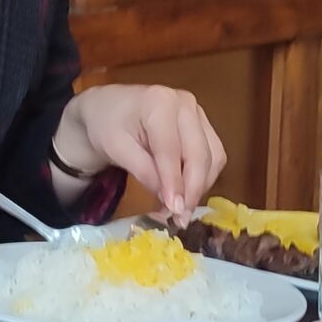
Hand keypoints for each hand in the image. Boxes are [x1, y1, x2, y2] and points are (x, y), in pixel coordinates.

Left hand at [53, 84, 227, 220]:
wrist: (109, 108)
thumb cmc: (108, 125)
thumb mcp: (116, 148)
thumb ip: (143, 171)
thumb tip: (169, 199)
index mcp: (159, 102)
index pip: (171, 149)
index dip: (174, 182)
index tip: (174, 210)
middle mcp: (186, 104)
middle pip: (200, 154)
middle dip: (192, 190)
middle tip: (180, 218)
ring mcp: (199, 113)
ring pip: (213, 157)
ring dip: (200, 187)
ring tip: (180, 211)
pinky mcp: (204, 126)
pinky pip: (213, 157)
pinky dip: (203, 179)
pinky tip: (186, 195)